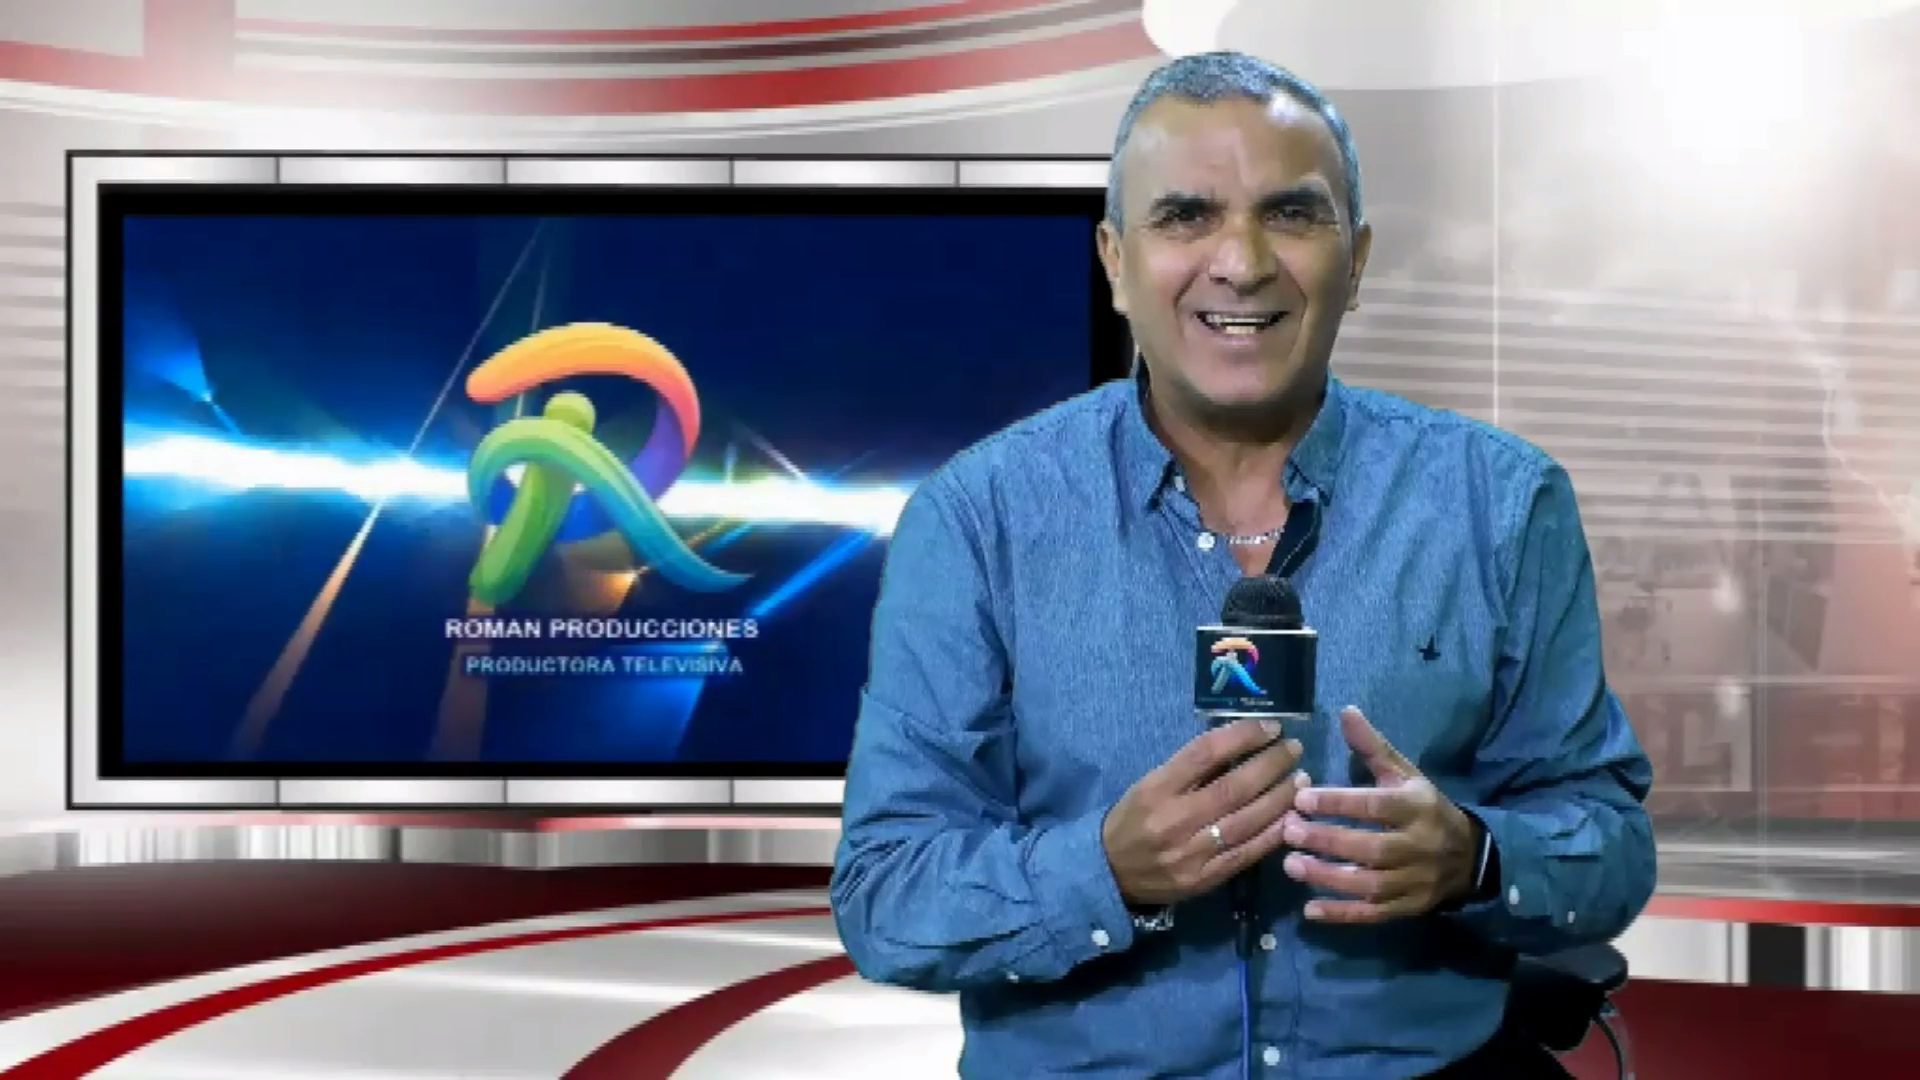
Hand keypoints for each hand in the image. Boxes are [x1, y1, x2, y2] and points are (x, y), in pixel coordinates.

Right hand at [1102, 720, 1310, 906]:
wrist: (1110, 873)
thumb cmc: (1133, 820)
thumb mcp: (1150, 786)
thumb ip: (1190, 770)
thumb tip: (1240, 745)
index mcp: (1156, 789)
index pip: (1205, 753)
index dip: (1242, 736)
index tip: (1270, 726)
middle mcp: (1174, 819)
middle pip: (1233, 787)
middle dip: (1270, 765)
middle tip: (1294, 749)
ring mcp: (1192, 852)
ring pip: (1246, 821)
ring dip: (1280, 798)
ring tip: (1301, 780)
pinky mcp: (1206, 878)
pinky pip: (1247, 853)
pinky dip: (1273, 834)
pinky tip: (1291, 817)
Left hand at [1281, 706, 1480, 922]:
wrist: (1469, 856)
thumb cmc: (1425, 808)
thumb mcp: (1404, 774)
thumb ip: (1373, 747)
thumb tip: (1345, 711)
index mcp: (1416, 807)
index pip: (1376, 805)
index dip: (1339, 803)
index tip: (1301, 798)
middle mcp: (1418, 845)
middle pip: (1372, 848)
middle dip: (1328, 841)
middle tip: (1289, 831)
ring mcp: (1414, 881)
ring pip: (1371, 885)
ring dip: (1329, 878)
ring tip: (1291, 866)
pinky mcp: (1408, 908)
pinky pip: (1374, 914)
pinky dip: (1342, 915)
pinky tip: (1310, 911)